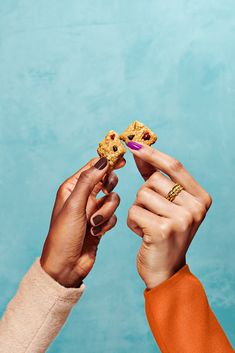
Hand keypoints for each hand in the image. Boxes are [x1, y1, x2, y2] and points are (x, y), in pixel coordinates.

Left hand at [40, 156, 124, 287]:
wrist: (66, 266)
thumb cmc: (64, 235)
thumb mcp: (75, 205)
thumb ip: (89, 181)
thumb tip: (103, 160)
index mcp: (72, 187)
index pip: (93, 167)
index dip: (107, 161)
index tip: (123, 157)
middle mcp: (83, 196)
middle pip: (105, 180)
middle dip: (108, 188)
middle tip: (107, 190)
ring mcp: (92, 210)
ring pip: (112, 199)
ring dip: (106, 212)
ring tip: (93, 224)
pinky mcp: (100, 223)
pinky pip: (113, 215)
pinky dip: (107, 223)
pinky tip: (96, 233)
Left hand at [126, 142, 211, 288]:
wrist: (166, 271)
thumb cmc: (163, 233)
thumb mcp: (168, 205)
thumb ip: (157, 178)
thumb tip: (139, 151)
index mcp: (201, 198)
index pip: (174, 166)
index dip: (151, 154)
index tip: (132, 144)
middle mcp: (196, 207)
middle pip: (153, 180)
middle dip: (144, 195)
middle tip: (152, 214)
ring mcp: (182, 219)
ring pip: (142, 194)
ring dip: (138, 209)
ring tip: (148, 225)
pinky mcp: (163, 230)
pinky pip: (134, 211)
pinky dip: (132, 222)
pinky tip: (143, 235)